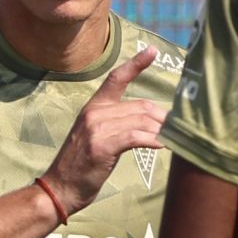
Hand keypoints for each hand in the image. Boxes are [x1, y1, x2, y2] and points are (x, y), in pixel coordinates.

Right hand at [39, 48, 167, 215]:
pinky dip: (153, 140)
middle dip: (162, 117)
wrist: (59, 187)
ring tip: (176, 139)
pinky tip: (163, 145)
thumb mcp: (95, 137)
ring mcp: (97, 128)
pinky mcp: (102, 145)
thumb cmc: (81, 166)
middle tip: (178, 128)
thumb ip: (116, 124)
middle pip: (140, 106)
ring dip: (162, 131)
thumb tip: (148, 122)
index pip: (116, 78)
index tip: (151, 50)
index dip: (136, 64)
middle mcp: (95, 112)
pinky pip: (136, 137)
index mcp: (93, 107)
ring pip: (141, 121)